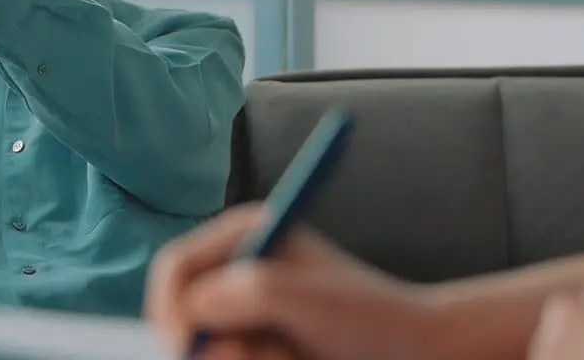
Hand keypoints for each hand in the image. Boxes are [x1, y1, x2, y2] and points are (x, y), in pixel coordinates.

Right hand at [145, 204, 432, 359]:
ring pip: (202, 349)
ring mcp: (242, 314)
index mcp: (241, 236)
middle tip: (248, 359)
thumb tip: (190, 316)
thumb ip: (238, 294)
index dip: (169, 307)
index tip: (186, 346)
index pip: (174, 267)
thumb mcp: (299, 296)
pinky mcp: (253, 347)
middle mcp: (235, 272)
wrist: (413, 354)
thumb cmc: (367, 316)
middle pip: (178, 315)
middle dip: (205, 346)